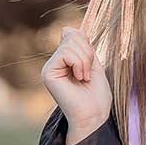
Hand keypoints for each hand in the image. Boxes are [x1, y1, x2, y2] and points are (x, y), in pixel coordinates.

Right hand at [40, 27, 112, 143]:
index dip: (86, 44)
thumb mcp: (93, 64)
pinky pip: (66, 53)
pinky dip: (80, 64)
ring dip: (85, 60)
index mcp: (64, 61)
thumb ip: (82, 47)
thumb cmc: (97, 96)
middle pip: (71, 36)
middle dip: (88, 52)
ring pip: (70, 43)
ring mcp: (49, 68)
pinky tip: (80, 78)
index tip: (92, 64)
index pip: (72, 34)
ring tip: (85, 77)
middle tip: (89, 74)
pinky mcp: (48, 73)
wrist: (94, 116)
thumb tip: (68, 28)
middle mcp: (53, 64)